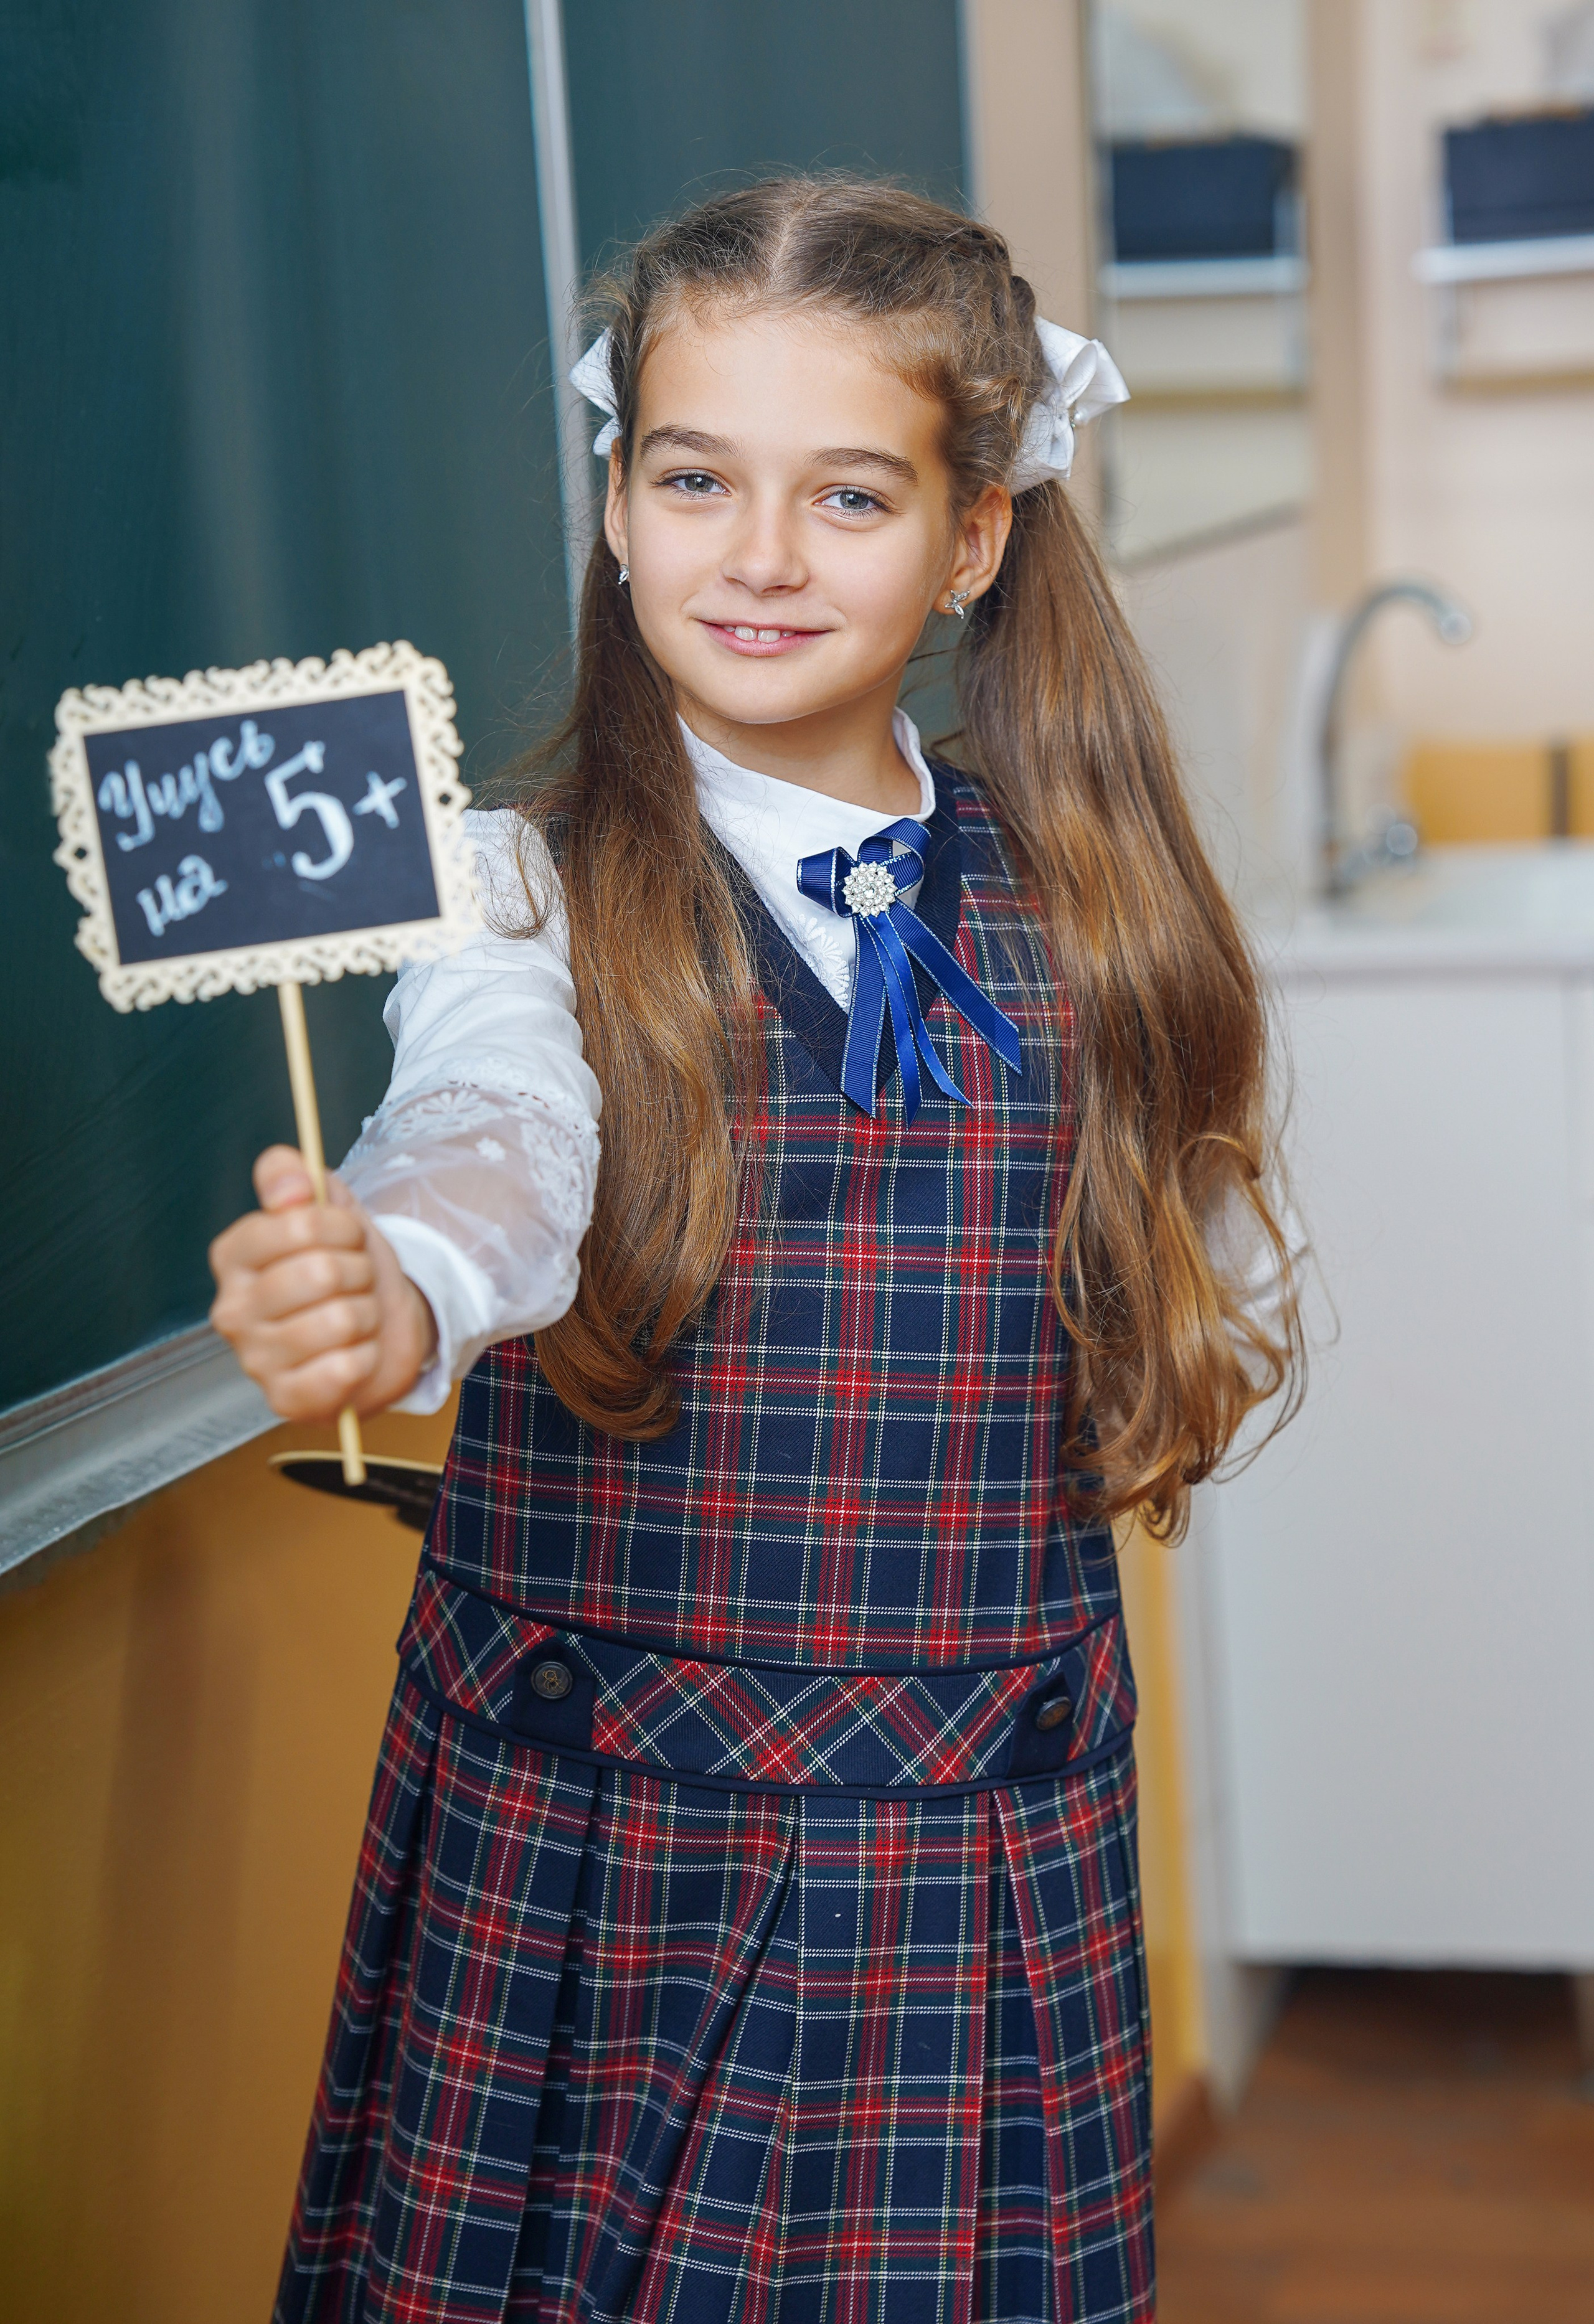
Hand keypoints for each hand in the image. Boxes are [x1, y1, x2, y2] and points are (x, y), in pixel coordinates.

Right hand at [208, 1146, 437, 1421]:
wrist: (380, 1330)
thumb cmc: (347, 1268)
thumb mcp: (328, 1208)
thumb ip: (293, 1176)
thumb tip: (290, 1179)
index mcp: (234, 1256)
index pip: (300, 1224)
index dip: (343, 1227)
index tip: (348, 1237)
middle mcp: (232, 1310)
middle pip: (323, 1272)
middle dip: (360, 1273)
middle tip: (355, 1282)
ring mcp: (255, 1360)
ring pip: (340, 1321)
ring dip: (366, 1316)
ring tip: (355, 1318)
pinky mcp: (284, 1401)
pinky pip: (343, 1369)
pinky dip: (365, 1358)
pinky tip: (352, 1355)